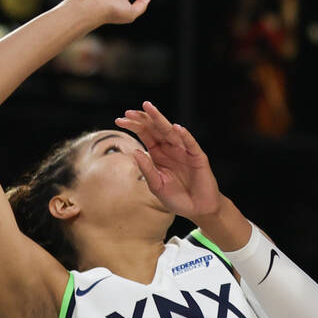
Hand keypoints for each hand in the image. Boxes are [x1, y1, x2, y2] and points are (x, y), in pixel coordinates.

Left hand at [115, 102, 221, 220]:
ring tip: (149, 109)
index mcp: (158, 153)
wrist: (197, 209)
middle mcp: (170, 148)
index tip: (119, 120)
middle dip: (143, 119)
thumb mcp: (156, 185)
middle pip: (155, 128)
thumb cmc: (176, 197)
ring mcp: (184, 151)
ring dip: (160, 120)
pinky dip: (184, 136)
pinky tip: (176, 128)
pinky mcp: (198, 157)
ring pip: (171, 131)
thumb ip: (146, 169)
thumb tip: (134, 152)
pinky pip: (190, 144)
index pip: (145, 134)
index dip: (134, 126)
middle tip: (128, 112)